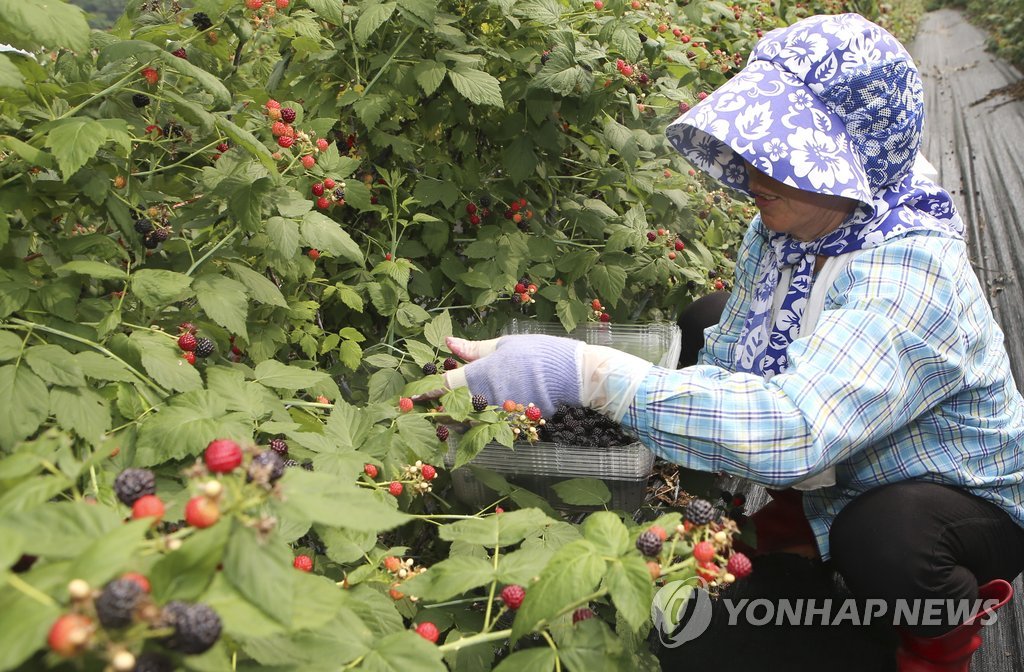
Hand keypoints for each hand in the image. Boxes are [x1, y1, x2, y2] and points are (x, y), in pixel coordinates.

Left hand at [426, 334, 654, 421]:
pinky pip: (491, 428)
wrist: (575, 376)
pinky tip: (484, 417)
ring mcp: (498, 418)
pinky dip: (483, 424)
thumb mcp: (505, 345)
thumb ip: (474, 350)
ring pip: (469, 423)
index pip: (441, 387)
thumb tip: (448, 344)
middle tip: (426, 409)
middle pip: (451, 412)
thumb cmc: (540, 353)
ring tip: (451, 414)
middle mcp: (484, 401)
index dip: (422, 392)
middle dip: (439, 410)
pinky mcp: (514, 427)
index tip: (408, 397)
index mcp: (478, 377)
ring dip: (458, 419)